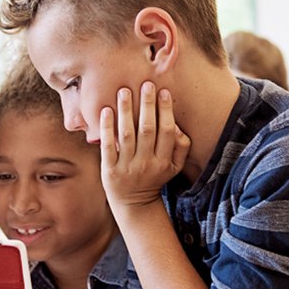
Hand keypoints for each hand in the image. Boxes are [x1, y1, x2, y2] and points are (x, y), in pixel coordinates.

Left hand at [100, 82, 190, 208]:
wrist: (134, 204)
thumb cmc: (155, 177)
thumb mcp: (174, 167)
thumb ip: (182, 146)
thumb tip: (177, 123)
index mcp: (164, 161)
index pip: (167, 131)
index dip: (166, 111)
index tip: (163, 91)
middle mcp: (146, 164)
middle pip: (148, 130)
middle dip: (147, 106)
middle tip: (145, 84)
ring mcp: (127, 167)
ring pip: (127, 135)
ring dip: (126, 111)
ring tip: (124, 91)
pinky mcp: (109, 170)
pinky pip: (108, 146)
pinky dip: (107, 128)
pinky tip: (106, 110)